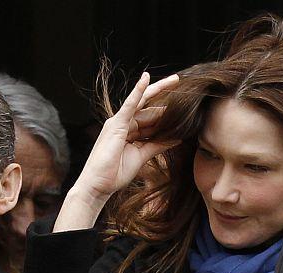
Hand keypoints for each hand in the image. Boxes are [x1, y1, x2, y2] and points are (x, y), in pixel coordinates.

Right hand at [54, 72, 179, 231]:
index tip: (184, 107)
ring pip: (144, 105)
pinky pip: (129, 105)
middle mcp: (124, 124)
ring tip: (176, 81)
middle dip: (164, 96)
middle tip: (179, 80)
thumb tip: (177, 137)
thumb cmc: (115, 173)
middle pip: (149, 108)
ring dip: (160, 93)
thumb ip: (158, 145)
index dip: (167, 114)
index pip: (151, 118)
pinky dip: (138, 91)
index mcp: (129, 132)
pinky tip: (146, 78)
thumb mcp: (142, 156)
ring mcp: (119, 122)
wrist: (98, 185)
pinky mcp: (116, 124)